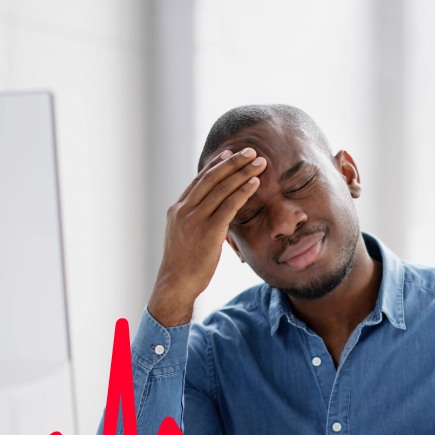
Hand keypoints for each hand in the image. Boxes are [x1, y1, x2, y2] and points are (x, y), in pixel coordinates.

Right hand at [148, 148, 266, 326]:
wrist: (175, 284)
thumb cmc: (184, 264)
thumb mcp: (185, 236)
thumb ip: (197, 220)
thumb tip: (213, 213)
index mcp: (178, 208)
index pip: (200, 180)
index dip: (217, 165)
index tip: (231, 153)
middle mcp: (184, 209)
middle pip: (211, 178)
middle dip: (233, 162)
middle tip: (250, 151)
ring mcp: (194, 219)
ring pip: (221, 188)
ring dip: (243, 173)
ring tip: (259, 162)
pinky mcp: (208, 231)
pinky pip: (228, 206)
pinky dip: (243, 192)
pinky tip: (255, 183)